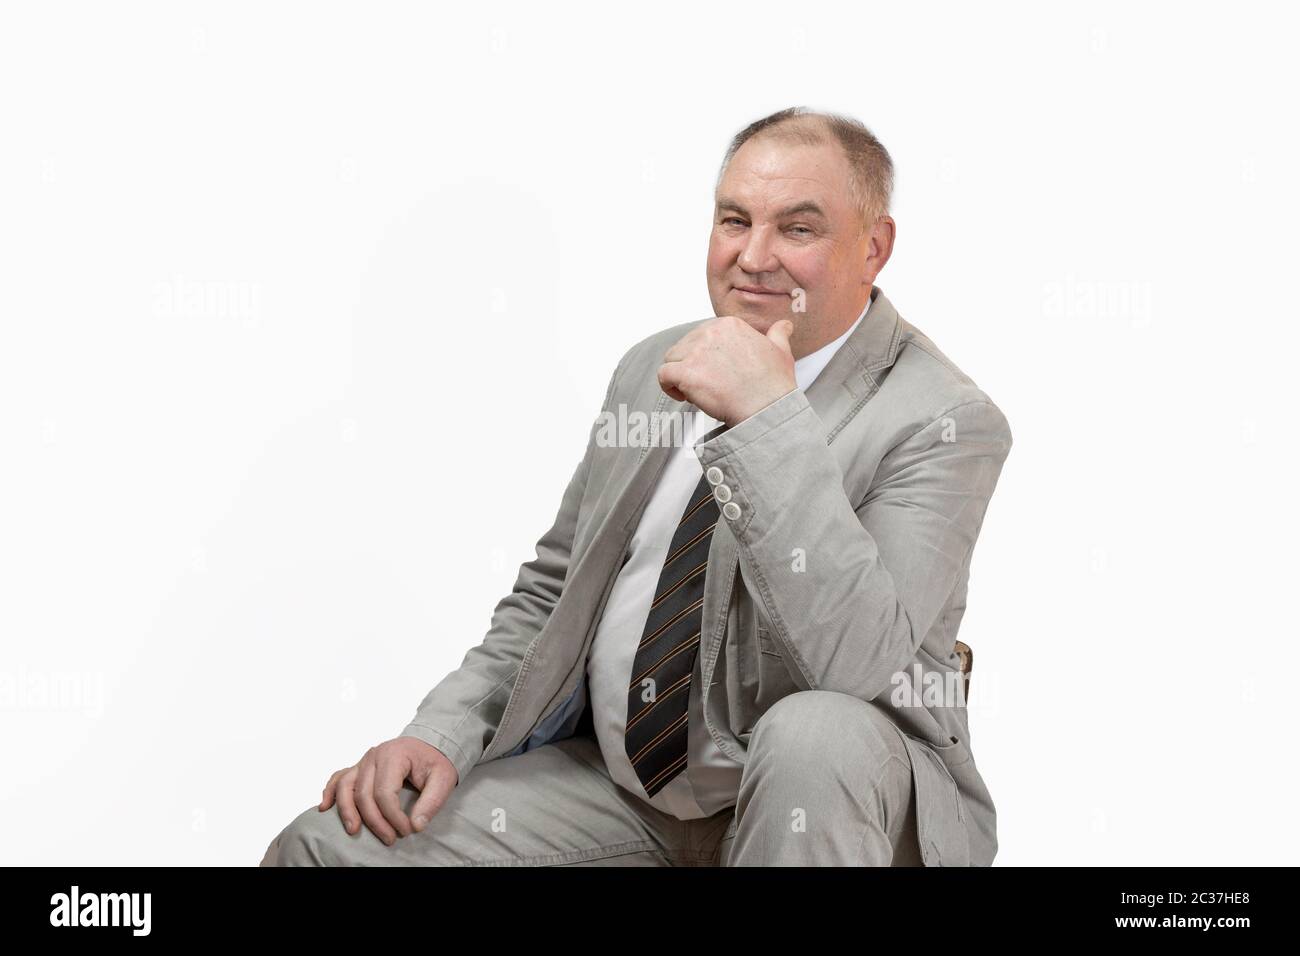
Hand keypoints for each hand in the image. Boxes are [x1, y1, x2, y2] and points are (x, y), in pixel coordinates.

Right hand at [318, 737, 457, 845]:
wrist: (429, 744)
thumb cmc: (435, 761)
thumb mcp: (444, 779)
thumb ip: (432, 801)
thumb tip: (416, 825)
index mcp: (394, 754)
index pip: (385, 792)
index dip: (393, 816)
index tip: (407, 830)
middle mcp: (374, 756)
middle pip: (364, 793)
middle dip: (374, 820)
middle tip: (389, 839)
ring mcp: (364, 760)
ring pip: (345, 786)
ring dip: (346, 811)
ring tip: (353, 831)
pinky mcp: (359, 767)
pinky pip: (339, 778)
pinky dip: (330, 792)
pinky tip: (325, 808)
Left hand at [658, 316, 795, 425]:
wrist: (767, 408)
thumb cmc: (774, 384)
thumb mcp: (781, 351)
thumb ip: (778, 334)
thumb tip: (784, 326)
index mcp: (729, 325)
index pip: (702, 335)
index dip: (704, 355)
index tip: (713, 370)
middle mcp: (710, 333)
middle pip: (684, 346)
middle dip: (690, 365)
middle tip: (705, 384)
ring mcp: (696, 353)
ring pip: (672, 359)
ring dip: (679, 375)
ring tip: (695, 391)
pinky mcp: (686, 373)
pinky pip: (663, 375)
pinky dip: (668, 386)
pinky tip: (682, 396)